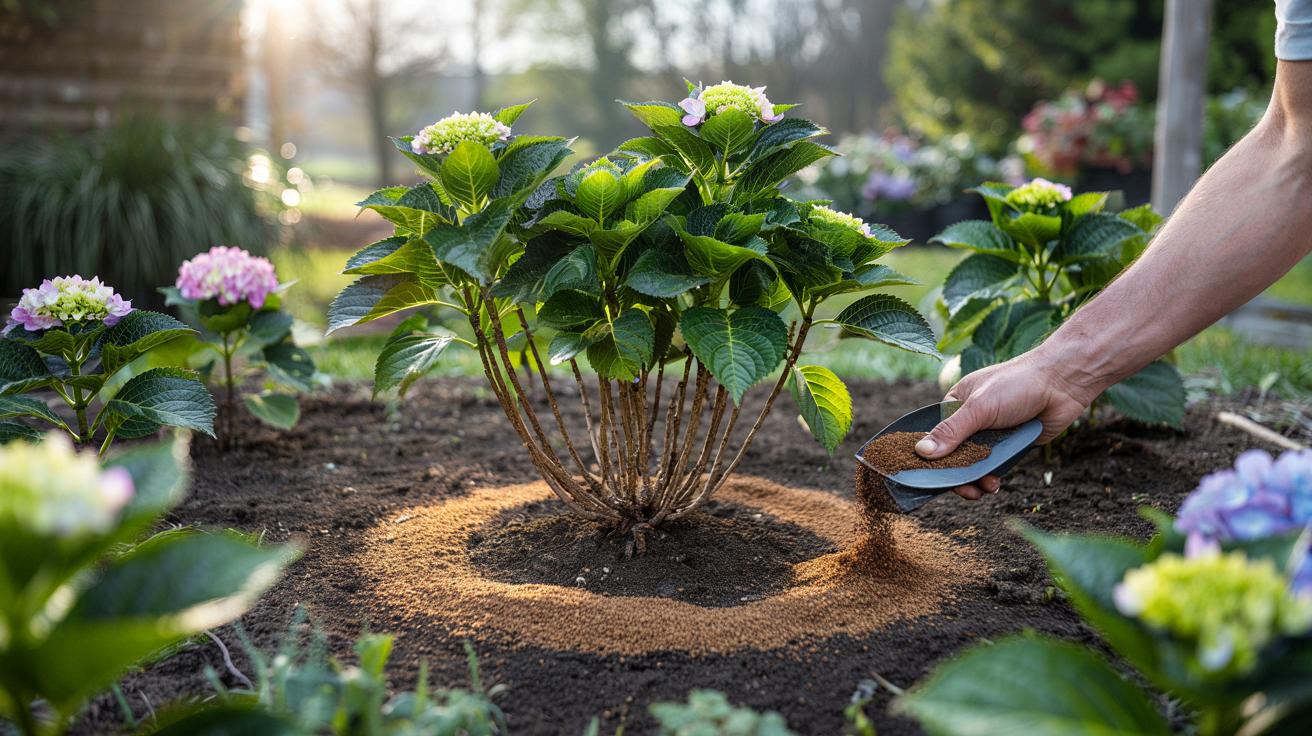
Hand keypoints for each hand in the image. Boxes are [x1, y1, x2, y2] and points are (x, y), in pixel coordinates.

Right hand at [918, 349, 1095, 499]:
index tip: (929, 477)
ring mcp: (991, 434)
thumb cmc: (1017, 384)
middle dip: (955, 474)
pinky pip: (995, 466)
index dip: (930, 457)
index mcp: (956, 404)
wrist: (1062, 383)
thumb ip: (951, 432)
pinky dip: (992, 477)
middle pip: (954, 454)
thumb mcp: (979, 408)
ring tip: (981, 489)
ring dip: (975, 479)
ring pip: (975, 464)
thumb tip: (920, 452)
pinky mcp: (1010, 445)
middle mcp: (971, 420)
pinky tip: (994, 483)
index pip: (934, 435)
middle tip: (962, 489)